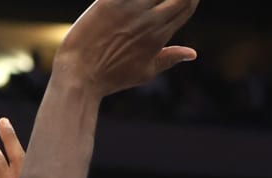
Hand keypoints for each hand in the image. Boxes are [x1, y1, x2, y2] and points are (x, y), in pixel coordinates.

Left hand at [54, 0, 198, 98]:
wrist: (79, 75)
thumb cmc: (110, 77)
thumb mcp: (144, 72)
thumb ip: (169, 58)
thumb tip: (192, 53)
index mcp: (159, 36)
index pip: (187, 5)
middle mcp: (148, 20)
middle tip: (163, 0)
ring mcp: (130, 7)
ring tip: (146, 3)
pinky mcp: (110, 0)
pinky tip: (130, 1)